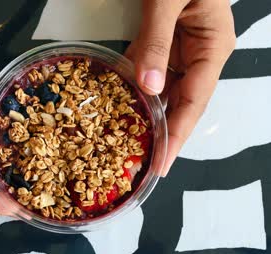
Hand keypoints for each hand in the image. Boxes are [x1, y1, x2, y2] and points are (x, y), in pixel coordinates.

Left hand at [125, 0, 235, 175]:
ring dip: (144, 115)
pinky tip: (117, 107)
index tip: (160, 163)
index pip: (194, 102)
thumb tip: (147, 88)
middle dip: (160, 133)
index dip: (177, 135)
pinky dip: (132, 90)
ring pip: (161, 91)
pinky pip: (147, 72)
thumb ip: (156, 41)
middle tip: (138, 163)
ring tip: (125, 143)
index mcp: (212, 48)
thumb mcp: (168, 1)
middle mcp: (199, 55)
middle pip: (179, 103)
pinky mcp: (160, 44)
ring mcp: (178, 50)